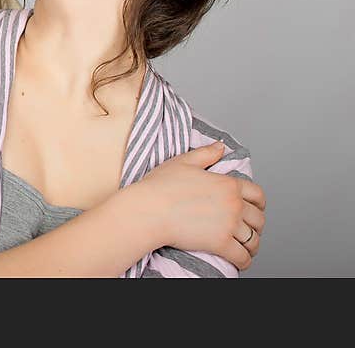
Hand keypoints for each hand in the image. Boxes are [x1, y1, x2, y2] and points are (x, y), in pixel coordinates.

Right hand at [137, 142, 266, 269]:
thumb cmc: (160, 187)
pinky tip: (240, 261)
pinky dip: (244, 261)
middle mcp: (233, 204)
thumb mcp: (183, 162)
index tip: (255, 209)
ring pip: (253, 240)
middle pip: (259, 219)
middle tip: (248, 230)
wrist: (148, 210)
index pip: (257, 195)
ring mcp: (228, 225)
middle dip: (256, 226)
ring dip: (252, 245)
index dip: (259, 204)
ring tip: (246, 248)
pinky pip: (242, 257)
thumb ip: (206, 153)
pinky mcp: (220, 244)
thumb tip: (221, 146)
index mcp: (228, 184)